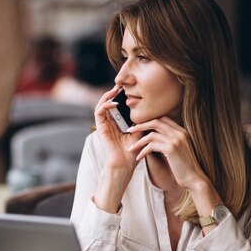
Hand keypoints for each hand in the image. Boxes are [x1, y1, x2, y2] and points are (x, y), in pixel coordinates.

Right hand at [91, 87, 141, 212]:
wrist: (125, 166)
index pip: (117, 106)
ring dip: (107, 95)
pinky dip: (105, 105)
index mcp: (118, 124)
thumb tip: (152, 110)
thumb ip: (142, 122)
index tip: (130, 89)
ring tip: (116, 89)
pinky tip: (114, 103)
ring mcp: (104, 125)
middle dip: (114, 92)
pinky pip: (98, 112)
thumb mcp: (140, 133)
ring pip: (101, 104)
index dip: (121, 96)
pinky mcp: (100, 128)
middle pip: (108, 102)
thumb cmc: (133, 153)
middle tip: (122, 85)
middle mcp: (109, 123)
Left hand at [127, 116, 209, 190]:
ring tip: (131, 149)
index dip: (149, 121)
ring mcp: (176, 140)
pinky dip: (142, 151)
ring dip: (139, 142)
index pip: (163, 119)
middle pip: (155, 122)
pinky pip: (151, 146)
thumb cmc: (183, 167)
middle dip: (140, 126)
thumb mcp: (178, 150)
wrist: (193, 178)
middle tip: (130, 131)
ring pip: (151, 135)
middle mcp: (179, 133)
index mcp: (181, 131)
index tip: (139, 126)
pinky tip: (139, 157)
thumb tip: (152, 137)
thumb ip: (168, 141)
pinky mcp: (171, 149)